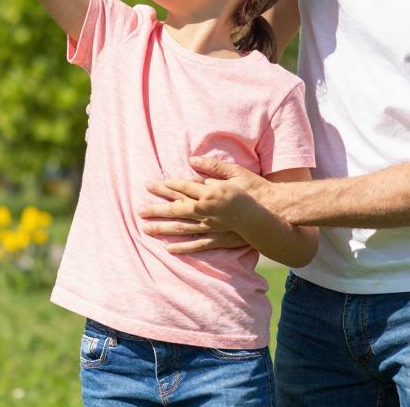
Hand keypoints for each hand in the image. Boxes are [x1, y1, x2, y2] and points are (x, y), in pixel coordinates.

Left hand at [138, 157, 271, 253]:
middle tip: (139, 210)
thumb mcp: (236, 173)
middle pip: (176, 210)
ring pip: (182, 228)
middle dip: (156, 209)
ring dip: (163, 228)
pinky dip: (182, 247)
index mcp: (210, 192)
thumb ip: (213, 167)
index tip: (149, 185)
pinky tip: (168, 249)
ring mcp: (211, 226)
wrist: (270, 215)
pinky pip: (196, 245)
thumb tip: (191, 161)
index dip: (165, 186)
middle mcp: (207, 210)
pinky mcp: (218, 238)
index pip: (182, 188)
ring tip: (146, 229)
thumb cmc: (254, 190)